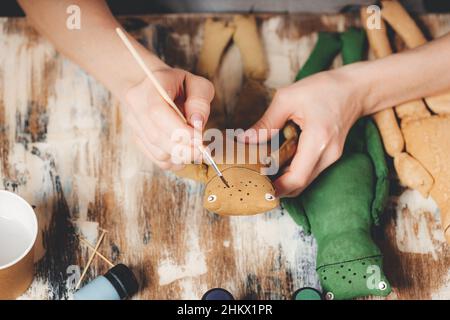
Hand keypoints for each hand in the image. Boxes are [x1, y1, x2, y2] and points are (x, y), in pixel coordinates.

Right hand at [123, 66, 213, 170]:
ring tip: (195, 149)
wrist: (152, 86)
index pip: (158, 113)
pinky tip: (185, 154)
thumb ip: (200, 100)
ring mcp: (134, 124)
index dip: (179, 130)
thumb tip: (197, 123)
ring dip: (181, 156)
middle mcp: (136, 106)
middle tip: (203, 151)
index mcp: (150, 87)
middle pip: (156, 136)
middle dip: (183, 149)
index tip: (199, 140)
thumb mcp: (196, 84)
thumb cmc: (179, 85)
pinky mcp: (138, 140)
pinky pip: (157, 159)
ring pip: (157, 151)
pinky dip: (175, 162)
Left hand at [241, 69, 364, 196]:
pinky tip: (278, 163)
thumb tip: (245, 140)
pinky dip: (293, 172)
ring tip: (262, 173)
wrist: (356, 88)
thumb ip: (266, 122)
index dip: (276, 188)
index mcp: (318, 140)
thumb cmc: (323, 88)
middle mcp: (327, 154)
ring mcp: (331, 157)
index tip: (257, 188)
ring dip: (284, 181)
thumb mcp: (288, 98)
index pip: (296, 178)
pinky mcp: (330, 156)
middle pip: (300, 185)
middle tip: (254, 182)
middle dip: (277, 188)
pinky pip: (309, 171)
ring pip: (305, 181)